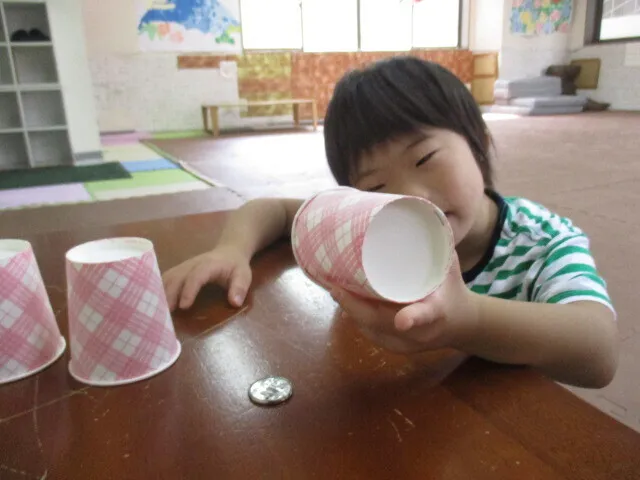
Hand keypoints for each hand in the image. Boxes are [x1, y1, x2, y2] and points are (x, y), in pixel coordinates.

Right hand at [162, 245, 251, 310]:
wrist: (228, 251)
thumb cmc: (235, 266)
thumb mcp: (244, 275)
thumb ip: (240, 287)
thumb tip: (235, 302)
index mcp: (208, 264)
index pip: (196, 276)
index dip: (189, 290)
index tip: (184, 306)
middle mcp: (192, 264)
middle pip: (177, 277)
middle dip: (169, 295)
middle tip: (163, 313)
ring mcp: (183, 267)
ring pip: (168, 277)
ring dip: (160, 293)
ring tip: (154, 311)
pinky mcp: (178, 271)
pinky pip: (165, 279)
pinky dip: (157, 289)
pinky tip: (153, 302)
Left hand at [331, 252, 478, 353]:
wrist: (462, 325)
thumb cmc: (453, 288)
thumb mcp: (449, 265)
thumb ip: (436, 242)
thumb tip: (418, 208)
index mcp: (438, 311)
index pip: (427, 315)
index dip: (414, 317)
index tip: (402, 320)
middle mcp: (421, 332)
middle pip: (383, 323)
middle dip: (355, 306)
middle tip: (335, 284)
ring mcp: (407, 343)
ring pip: (371, 329)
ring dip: (350, 310)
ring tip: (333, 287)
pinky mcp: (396, 347)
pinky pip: (370, 333)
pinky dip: (355, 317)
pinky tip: (342, 301)